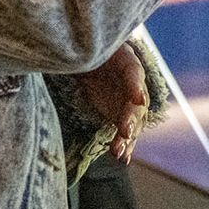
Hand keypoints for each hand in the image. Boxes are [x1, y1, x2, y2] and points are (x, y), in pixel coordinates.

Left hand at [76, 43, 148, 161]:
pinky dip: (125, 145)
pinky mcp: (120, 116)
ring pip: (133, 122)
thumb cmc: (93, 52)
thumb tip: (71, 57)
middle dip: (131, 119)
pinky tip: (123, 158)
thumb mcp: (91, 50)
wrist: (92, 62)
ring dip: (127, 137)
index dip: (136, 86)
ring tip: (119, 152)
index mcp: (127, 63)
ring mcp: (128, 103)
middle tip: (125, 132)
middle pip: (135, 103)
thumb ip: (86, 55)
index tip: (138, 99)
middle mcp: (133, 86)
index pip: (134, 73)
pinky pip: (126, 132)